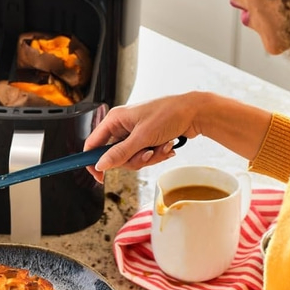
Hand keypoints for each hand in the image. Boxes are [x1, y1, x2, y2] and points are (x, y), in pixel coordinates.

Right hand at [84, 94, 202, 181]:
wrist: (196, 112)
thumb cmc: (169, 114)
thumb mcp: (142, 137)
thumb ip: (120, 153)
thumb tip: (100, 165)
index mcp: (115, 120)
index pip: (93, 143)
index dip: (93, 161)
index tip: (99, 176)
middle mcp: (122, 126)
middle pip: (114, 156)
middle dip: (133, 159)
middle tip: (147, 154)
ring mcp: (134, 134)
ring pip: (131, 159)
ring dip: (148, 158)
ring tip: (162, 147)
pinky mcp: (146, 139)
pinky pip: (143, 156)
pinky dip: (156, 155)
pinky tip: (167, 146)